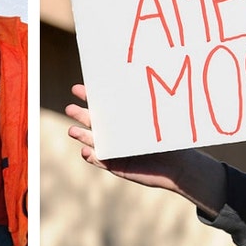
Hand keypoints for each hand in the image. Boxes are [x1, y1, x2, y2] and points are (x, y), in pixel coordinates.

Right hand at [65, 83, 189, 189]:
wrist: (175, 166)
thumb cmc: (167, 140)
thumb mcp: (152, 120)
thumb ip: (140, 107)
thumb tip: (134, 80)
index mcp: (121, 118)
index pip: (103, 105)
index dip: (89, 96)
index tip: (77, 88)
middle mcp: (114, 132)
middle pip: (92, 121)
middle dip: (80, 114)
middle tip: (69, 108)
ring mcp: (113, 149)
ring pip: (92, 141)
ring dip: (81, 135)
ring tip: (72, 131)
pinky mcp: (115, 165)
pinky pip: (99, 160)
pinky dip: (91, 156)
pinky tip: (85, 151)